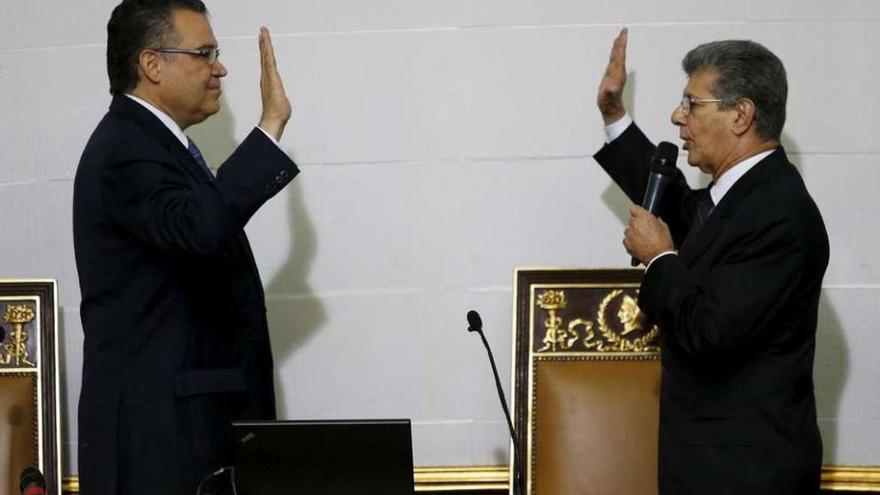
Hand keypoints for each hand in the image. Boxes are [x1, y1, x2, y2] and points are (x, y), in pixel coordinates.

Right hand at [258, 26, 291, 140]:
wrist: (274, 119)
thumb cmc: (277, 114)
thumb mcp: (281, 102)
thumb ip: (279, 98)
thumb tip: (280, 102)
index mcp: (269, 81)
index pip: (268, 64)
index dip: (265, 53)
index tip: (264, 42)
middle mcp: (267, 77)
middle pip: (265, 57)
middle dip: (264, 44)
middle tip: (262, 31)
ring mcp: (268, 76)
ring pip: (266, 56)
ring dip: (265, 43)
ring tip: (263, 32)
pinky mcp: (271, 76)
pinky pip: (268, 59)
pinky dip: (266, 49)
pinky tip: (265, 41)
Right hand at [597, 28, 627, 124]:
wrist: (611, 108)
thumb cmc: (608, 102)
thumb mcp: (608, 98)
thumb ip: (610, 92)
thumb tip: (611, 88)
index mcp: (617, 73)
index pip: (619, 56)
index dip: (620, 46)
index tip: (622, 36)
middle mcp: (618, 71)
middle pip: (620, 53)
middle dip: (621, 42)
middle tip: (624, 30)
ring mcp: (616, 72)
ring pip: (618, 56)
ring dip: (619, 46)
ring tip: (619, 37)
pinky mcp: (613, 74)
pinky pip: (615, 60)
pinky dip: (615, 52)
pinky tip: (614, 50)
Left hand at [623, 206, 673, 264]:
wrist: (659, 257)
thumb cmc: (663, 243)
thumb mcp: (663, 226)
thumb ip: (655, 220)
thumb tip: (652, 218)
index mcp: (644, 217)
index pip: (634, 208)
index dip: (638, 212)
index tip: (639, 215)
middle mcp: (634, 224)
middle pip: (631, 220)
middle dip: (637, 223)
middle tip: (644, 230)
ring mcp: (629, 234)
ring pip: (628, 230)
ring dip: (633, 233)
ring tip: (643, 239)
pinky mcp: (626, 243)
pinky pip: (626, 239)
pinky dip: (631, 241)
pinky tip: (639, 245)